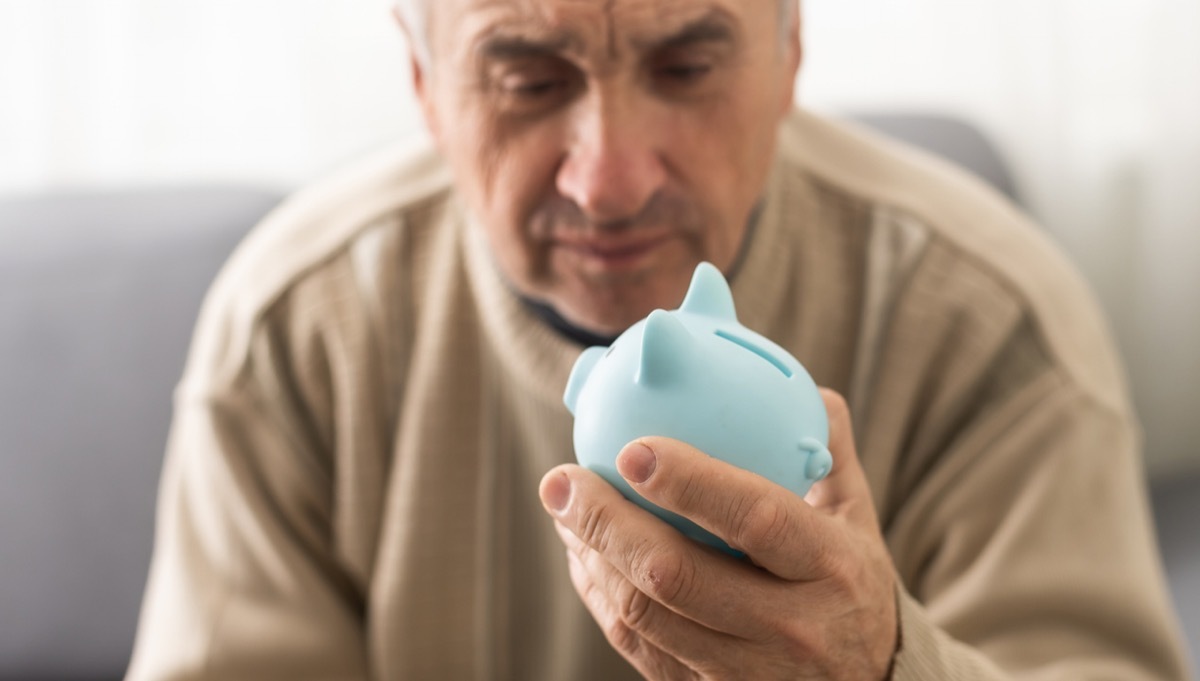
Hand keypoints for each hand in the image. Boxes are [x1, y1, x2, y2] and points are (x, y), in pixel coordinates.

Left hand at [540, 389, 897, 679]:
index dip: (689, 482)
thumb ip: (825, 447)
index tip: (632, 448)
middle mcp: (789, 626)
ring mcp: (746, 672)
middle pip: (677, 576)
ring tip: (561, 507)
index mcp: (830, 565)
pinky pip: (638, 646)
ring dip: (590, 556)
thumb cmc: (850, 581)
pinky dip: (599, 596)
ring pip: (644, 617)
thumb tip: (794, 377)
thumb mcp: (858, 516)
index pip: (754, 517)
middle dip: (605, 523)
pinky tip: (582, 553)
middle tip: (561, 478)